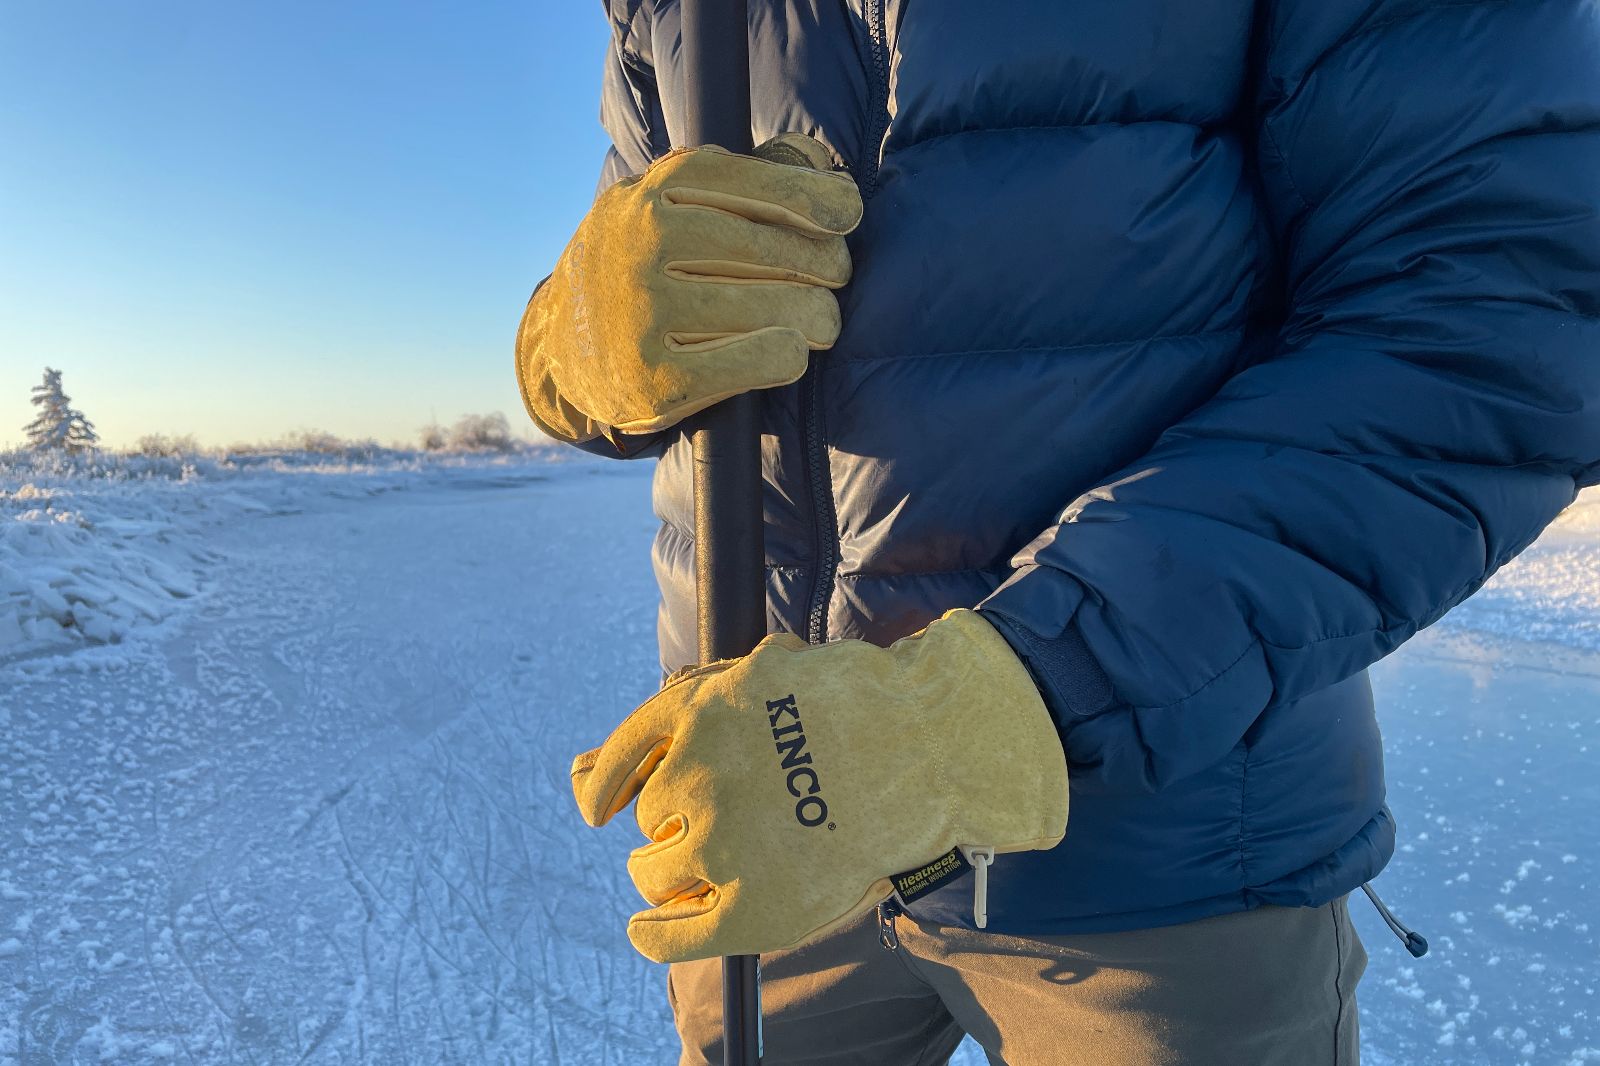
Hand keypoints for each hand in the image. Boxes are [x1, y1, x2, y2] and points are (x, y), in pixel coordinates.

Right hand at [516, 134, 863, 442]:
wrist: (562, 341)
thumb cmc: (646, 260)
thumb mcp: (673, 200)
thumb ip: (750, 173)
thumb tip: (823, 167)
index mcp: (654, 191)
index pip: (759, 185)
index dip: (817, 199)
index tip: (845, 215)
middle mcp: (643, 244)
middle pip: (779, 252)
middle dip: (825, 265)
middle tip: (833, 277)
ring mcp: (644, 313)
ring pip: (779, 310)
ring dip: (818, 317)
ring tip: (821, 321)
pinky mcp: (655, 380)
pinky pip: (760, 362)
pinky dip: (789, 356)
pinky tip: (790, 351)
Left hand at [571, 610, 1068, 963]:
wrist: (933, 745)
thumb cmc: (859, 702)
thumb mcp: (765, 670)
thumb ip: (693, 704)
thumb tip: (593, 767)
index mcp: (694, 710)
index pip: (617, 761)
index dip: (605, 786)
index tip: (600, 806)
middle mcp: (696, 774)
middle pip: (647, 819)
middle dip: (669, 823)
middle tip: (708, 827)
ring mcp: (723, 842)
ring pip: (655, 871)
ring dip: (668, 872)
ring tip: (701, 873)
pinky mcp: (754, 904)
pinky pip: (675, 936)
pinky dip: (654, 936)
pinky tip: (646, 929)